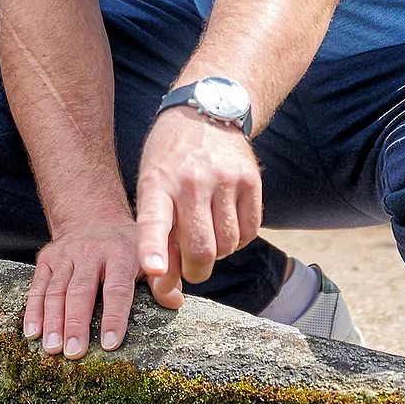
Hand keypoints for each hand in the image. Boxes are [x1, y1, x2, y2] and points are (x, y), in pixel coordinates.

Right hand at [23, 216, 160, 358]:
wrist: (93, 217)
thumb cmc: (127, 246)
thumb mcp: (149, 255)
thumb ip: (162, 279)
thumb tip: (174, 302)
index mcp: (120, 254)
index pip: (117, 289)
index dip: (114, 317)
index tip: (110, 344)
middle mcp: (90, 252)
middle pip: (81, 292)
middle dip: (76, 324)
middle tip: (73, 353)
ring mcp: (65, 255)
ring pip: (56, 291)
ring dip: (52, 321)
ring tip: (52, 349)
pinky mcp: (47, 258)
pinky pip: (38, 286)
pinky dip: (33, 310)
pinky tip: (32, 332)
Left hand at [134, 104, 261, 292]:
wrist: (206, 113)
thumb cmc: (170, 162)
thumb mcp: (153, 188)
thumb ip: (158, 235)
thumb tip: (167, 290)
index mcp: (156, 183)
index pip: (153, 221)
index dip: (153, 249)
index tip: (155, 270)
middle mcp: (191, 181)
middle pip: (200, 248)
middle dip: (194, 272)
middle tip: (190, 271)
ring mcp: (224, 179)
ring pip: (227, 245)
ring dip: (218, 254)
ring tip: (206, 235)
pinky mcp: (251, 180)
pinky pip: (249, 232)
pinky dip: (238, 240)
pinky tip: (225, 224)